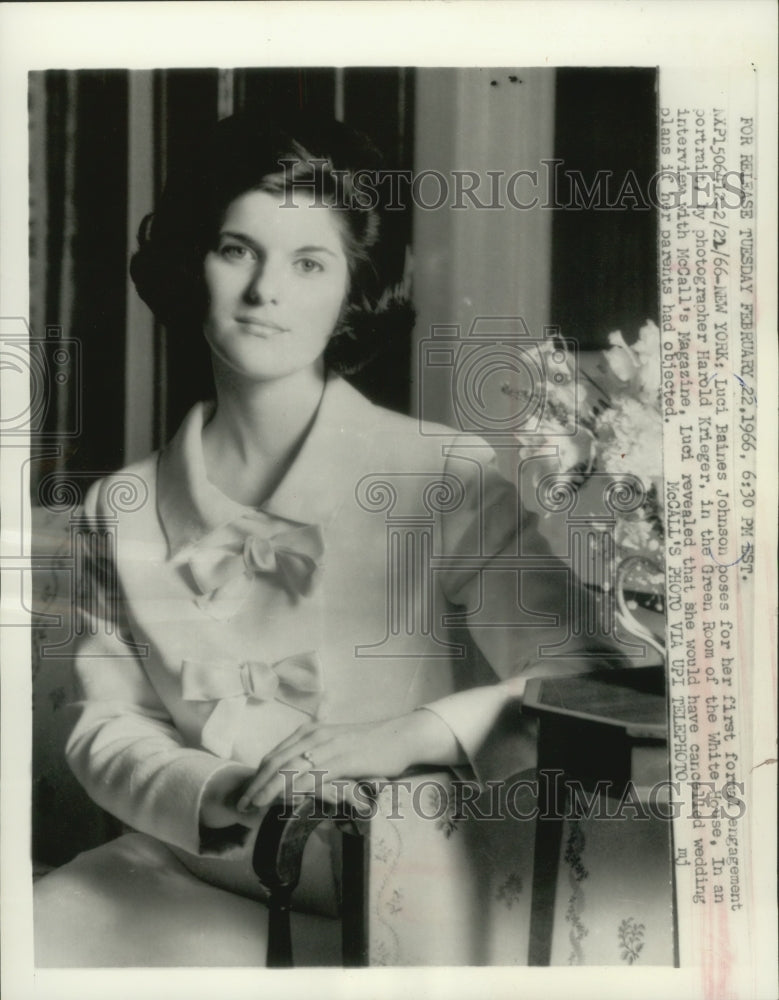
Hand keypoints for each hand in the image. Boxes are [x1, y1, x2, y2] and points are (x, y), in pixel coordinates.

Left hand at [236, 709, 464, 813]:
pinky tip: (284, 801)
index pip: (275, 755)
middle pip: (275, 762)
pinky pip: (313, 776)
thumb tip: (299, 783)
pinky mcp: (343, 759)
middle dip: (256, 785)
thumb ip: (319, 762)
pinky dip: (295, 788)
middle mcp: (315, 735)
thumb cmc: (372, 746)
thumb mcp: (338, 749)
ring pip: (289, 769)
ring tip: (254, 807)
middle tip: (241, 806)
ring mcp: (328, 746)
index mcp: (311, 732)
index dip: (257, 775)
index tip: (245, 794)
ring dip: (268, 790)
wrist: (402, 736)